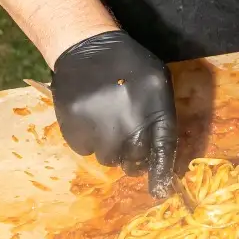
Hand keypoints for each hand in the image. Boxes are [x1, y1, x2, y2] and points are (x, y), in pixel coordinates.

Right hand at [51, 30, 177, 196]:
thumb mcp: (157, 82)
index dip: (161, 174)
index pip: (162, 152)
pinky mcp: (75, 130)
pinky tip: (89, 117)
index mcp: (156, 111)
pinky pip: (85, 149)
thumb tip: (159, 152)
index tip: (159, 191)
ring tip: (105, 121)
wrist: (86, 47)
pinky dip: (87, 139)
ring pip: (108, 159)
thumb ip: (161, 115)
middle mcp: (129, 126)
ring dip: (109, 147)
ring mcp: (101, 130)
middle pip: (134, 162)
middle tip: (125, 135)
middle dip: (132, 155)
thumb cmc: (128, 64)